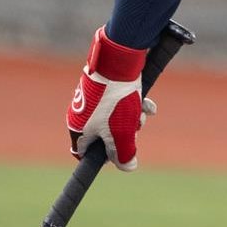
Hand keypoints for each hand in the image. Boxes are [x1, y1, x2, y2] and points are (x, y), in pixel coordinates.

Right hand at [66, 27, 153, 170]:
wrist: (119, 59)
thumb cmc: (116, 99)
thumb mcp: (122, 132)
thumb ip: (124, 154)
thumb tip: (128, 167)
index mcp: (77, 128)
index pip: (82, 153)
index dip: (101, 157)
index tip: (117, 155)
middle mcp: (81, 113)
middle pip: (103, 134)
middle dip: (124, 133)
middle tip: (136, 127)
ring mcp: (92, 98)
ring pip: (114, 116)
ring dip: (132, 117)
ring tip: (144, 111)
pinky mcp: (104, 85)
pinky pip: (118, 101)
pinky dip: (133, 103)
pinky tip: (148, 104)